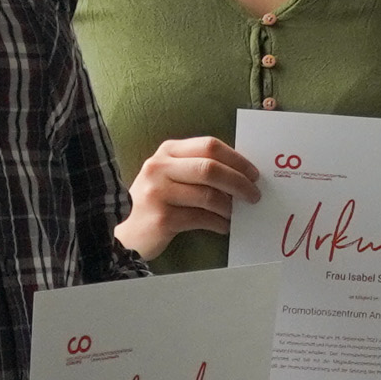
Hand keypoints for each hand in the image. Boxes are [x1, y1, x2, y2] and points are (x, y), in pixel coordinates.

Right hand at [113, 137, 260, 258]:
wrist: (126, 234)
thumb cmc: (156, 202)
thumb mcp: (170, 175)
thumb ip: (198, 168)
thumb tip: (240, 175)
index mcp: (167, 151)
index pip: (209, 145)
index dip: (236, 159)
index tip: (253, 173)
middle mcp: (160, 168)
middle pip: (210, 168)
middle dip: (239, 182)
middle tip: (254, 195)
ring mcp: (158, 193)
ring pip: (208, 195)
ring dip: (229, 207)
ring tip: (237, 214)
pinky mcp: (162, 218)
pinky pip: (201, 218)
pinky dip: (219, 223)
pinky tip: (224, 227)